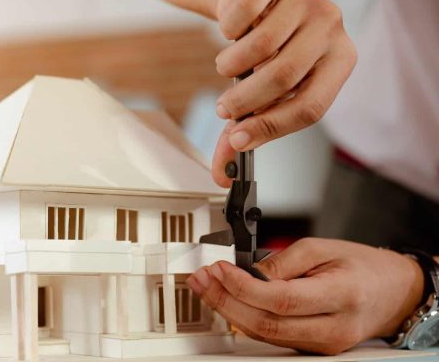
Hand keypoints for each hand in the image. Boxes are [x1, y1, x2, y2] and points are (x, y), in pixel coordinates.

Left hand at [187, 238, 424, 354]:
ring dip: (228, 310)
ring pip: (264, 335)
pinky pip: (271, 337)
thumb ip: (282, 261)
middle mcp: (332, 328)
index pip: (280, 299)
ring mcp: (323, 344)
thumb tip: (245, 272)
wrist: (394, 292)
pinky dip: (245, 318)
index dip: (242, 286)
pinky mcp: (313, 348)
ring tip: (206, 287)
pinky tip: (228, 301)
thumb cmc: (363, 267)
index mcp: (340, 296)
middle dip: (224, 300)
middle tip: (202, 279)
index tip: (219, 269)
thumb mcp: (323, 248)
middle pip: (266, 323)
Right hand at [210, 0, 356, 186]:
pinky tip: (230, 30)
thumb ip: (244, 129)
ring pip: (262, 45)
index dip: (270, 128)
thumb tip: (222, 171)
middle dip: (244, 100)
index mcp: (339, 61)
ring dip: (230, 65)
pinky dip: (227, 28)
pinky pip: (245, 11)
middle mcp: (331, 27)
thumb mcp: (260, 91)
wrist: (249, 0)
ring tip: (225, 66)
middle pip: (283, 77)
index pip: (311, 107)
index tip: (238, 139)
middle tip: (224, 107)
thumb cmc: (262, 50)